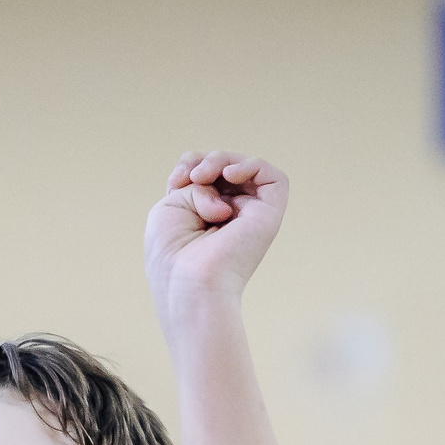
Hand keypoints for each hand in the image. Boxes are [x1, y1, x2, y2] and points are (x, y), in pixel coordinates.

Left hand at [145, 151, 287, 325]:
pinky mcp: (270, 217)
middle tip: (188, 179)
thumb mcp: (171, 205)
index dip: (190, 164)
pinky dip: (250, 166)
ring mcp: (251, 216)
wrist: (189, 284)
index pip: (207, 174)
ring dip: (221, 160)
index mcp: (206, 217)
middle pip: (225, 167)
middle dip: (202, 161)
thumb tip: (228, 180)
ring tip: (202, 177)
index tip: (174, 182)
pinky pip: (273, 177)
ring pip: (247, 168)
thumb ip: (196, 183)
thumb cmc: (173, 255)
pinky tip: (228, 175)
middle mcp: (231, 216)